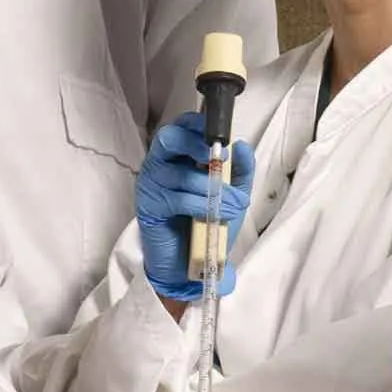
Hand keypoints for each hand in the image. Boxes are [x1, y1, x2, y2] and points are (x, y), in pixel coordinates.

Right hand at [132, 119, 259, 305]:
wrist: (189, 266)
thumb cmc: (207, 225)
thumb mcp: (232, 195)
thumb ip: (241, 170)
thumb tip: (242, 146)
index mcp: (178, 156)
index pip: (182, 127)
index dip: (198, 125)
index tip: (220, 138)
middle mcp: (160, 165)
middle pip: (168, 138)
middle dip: (195, 145)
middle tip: (216, 158)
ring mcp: (151, 185)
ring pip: (180, 173)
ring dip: (211, 188)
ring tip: (232, 204)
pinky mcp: (150, 207)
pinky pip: (177, 198)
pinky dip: (202, 205)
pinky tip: (216, 215)